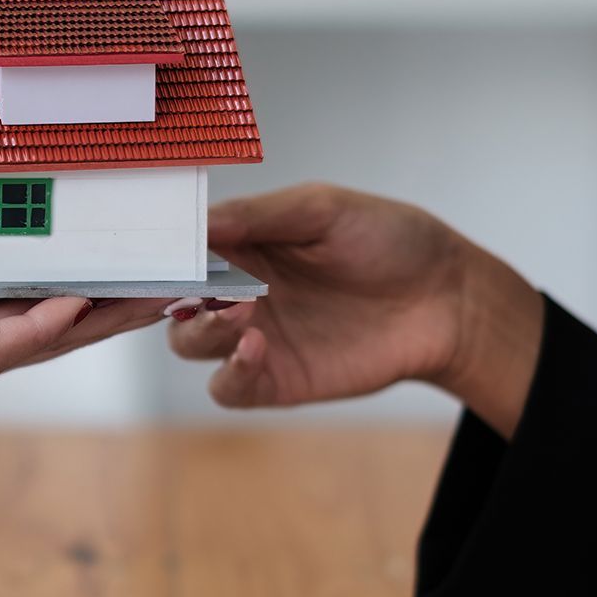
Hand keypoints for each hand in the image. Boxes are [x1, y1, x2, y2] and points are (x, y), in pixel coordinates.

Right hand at [168, 184, 543, 436]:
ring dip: (199, 328)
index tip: (149, 247)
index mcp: (241, 242)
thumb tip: (197, 221)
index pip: (178, 248)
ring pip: (188, 343)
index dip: (158, 250)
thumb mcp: (324, 209)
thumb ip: (258, 215)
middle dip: (163, 294)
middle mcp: (237, 289)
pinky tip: (255, 346)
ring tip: (240, 309)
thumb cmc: (390, 240)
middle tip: (186, 284)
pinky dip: (229, 370)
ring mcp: (254, 336)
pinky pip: (228, 388)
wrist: (446, 299)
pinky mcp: (276, 380)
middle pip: (169, 300)